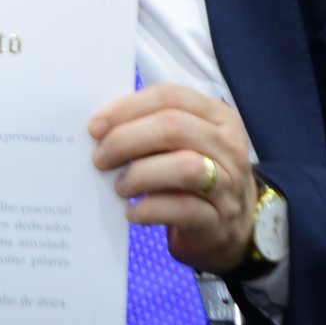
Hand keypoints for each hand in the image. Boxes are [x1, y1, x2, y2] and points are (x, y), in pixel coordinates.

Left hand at [89, 82, 257, 273]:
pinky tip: (131, 212)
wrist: (229, 228)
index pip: (170, 96)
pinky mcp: (218, 220)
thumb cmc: (193, 177)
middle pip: (173, 127)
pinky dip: (148, 209)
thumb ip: (151, 126)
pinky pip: (181, 209)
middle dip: (126, 140)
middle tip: (100, 158)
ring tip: (119, 186)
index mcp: (217, 116)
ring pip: (184, 167)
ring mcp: (228, 184)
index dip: (127, 108)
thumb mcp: (183, 143)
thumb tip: (101, 126)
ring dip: (139, 175)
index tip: (95, 127)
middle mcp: (229, 146)